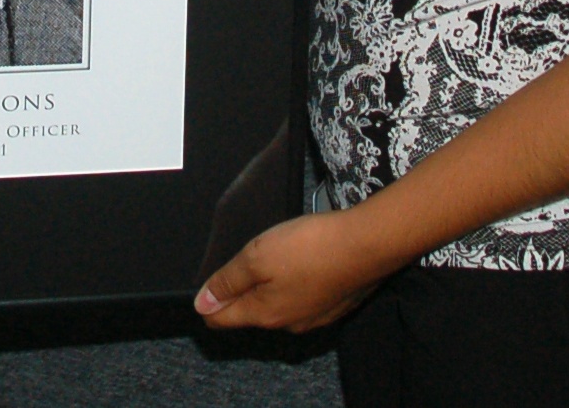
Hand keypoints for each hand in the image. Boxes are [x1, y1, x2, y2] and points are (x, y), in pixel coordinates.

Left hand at [193, 207, 387, 333]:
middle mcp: (287, 323)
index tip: (208, 281)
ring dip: (267, 286)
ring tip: (268, 256)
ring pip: (276, 305)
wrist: (367, 244)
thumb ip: (228, 282)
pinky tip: (298, 262)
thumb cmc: (309, 247)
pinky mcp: (332, 305)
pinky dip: (292, 284)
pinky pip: (301, 299)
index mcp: (264, 314)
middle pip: (249, 313)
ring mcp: (312, 317)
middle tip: (239, 260)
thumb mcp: (257, 257)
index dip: (207, 302)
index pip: (221, 320)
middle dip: (238, 292)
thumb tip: (201, 304)